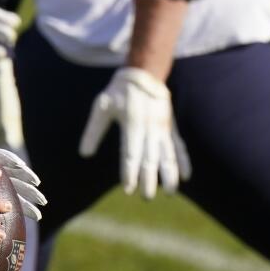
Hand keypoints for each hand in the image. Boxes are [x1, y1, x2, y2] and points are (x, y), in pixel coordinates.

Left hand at [79, 67, 188, 198]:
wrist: (144, 74)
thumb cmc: (118, 92)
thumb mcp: (102, 106)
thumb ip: (93, 130)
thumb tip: (84, 154)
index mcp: (132, 123)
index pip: (130, 153)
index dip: (129, 171)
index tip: (128, 188)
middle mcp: (150, 127)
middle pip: (150, 157)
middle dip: (149, 178)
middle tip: (146, 197)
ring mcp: (162, 128)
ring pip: (168, 154)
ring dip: (169, 174)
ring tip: (170, 192)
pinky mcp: (170, 128)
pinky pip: (179, 146)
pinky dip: (183, 161)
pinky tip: (185, 176)